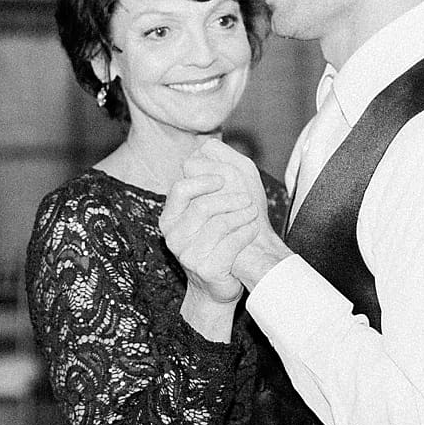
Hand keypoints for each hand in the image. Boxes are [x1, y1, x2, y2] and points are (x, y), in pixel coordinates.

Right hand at [184, 140, 291, 289]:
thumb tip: (204, 147)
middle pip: (203, 207)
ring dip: (242, 215)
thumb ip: (208, 173)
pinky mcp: (205, 270)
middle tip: (248, 200)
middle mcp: (173, 237)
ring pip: (219, 225)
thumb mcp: (212, 204)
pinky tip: (252, 229)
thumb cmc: (222, 234)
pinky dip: (246, 233)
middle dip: (230, 200)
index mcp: (170, 217)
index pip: (180, 189)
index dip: (203, 181)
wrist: (226, 277)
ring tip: (253, 213)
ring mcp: (187, 256)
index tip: (223, 179)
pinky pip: (230, 245)